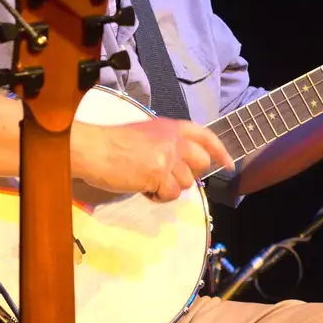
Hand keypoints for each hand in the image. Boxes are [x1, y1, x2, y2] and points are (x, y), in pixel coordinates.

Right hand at [73, 118, 234, 201]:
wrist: (93, 148)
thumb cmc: (112, 142)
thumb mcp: (146, 133)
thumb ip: (167, 142)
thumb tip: (182, 164)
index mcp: (171, 126)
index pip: (206, 136)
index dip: (220, 151)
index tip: (229, 164)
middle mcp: (174, 140)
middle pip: (201, 163)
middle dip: (190, 174)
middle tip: (169, 177)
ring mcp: (167, 157)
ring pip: (187, 183)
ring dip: (169, 187)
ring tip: (148, 181)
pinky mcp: (158, 174)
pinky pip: (170, 194)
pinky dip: (158, 196)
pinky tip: (143, 188)